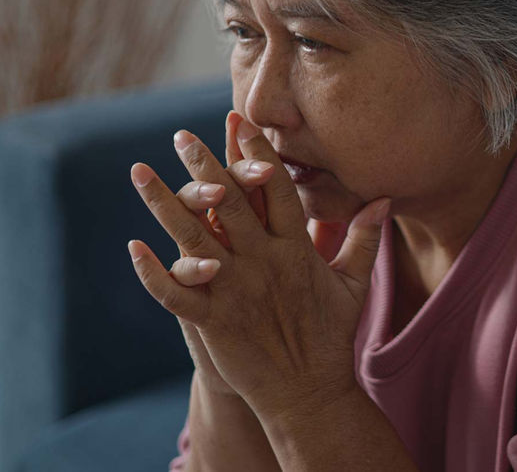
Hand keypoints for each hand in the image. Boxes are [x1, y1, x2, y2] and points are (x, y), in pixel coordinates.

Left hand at [126, 112, 389, 418]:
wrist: (310, 394)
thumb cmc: (332, 338)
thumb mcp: (355, 284)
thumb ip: (363, 239)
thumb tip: (383, 199)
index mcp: (296, 251)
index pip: (274, 190)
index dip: (257, 154)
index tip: (240, 122)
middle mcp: (264, 264)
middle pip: (230, 204)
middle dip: (204, 166)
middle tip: (180, 136)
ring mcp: (236, 292)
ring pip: (193, 239)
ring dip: (163, 204)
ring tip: (138, 172)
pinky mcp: (213, 322)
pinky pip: (176, 294)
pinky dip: (152, 272)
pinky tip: (133, 246)